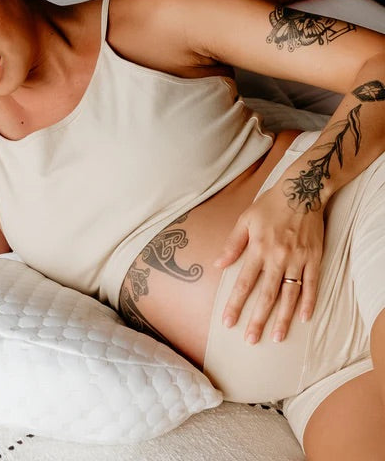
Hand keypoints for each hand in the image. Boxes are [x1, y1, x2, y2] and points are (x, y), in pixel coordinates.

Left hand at [214, 184, 323, 343]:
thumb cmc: (269, 205)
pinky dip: (309, 301)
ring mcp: (298, 259)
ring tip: (276, 337)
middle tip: (250, 340)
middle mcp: (278, 257)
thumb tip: (217, 265)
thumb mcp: (245, 219)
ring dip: (283, 318)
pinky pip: (312, 284)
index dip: (236, 304)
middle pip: (266, 294)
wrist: (302, 190)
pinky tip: (304, 318)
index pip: (244, 283)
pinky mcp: (314, 257)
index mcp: (258, 248)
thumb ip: (232, 244)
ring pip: (290, 294)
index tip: (228, 322)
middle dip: (257, 319)